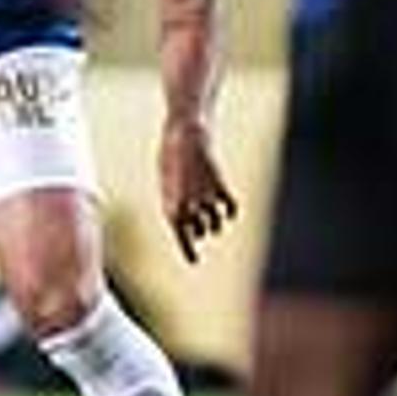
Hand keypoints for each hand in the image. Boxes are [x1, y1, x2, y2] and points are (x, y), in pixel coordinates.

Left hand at [157, 120, 236, 262]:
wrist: (185, 133)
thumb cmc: (170, 156)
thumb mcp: (166, 180)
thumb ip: (174, 201)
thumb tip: (184, 219)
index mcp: (170, 205)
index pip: (181, 236)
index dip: (188, 250)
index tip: (194, 262)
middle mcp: (188, 205)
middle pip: (199, 231)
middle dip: (200, 232)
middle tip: (200, 231)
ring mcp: (204, 196)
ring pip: (215, 222)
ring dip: (214, 225)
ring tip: (214, 224)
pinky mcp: (219, 185)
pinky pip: (229, 208)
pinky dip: (229, 212)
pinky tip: (228, 212)